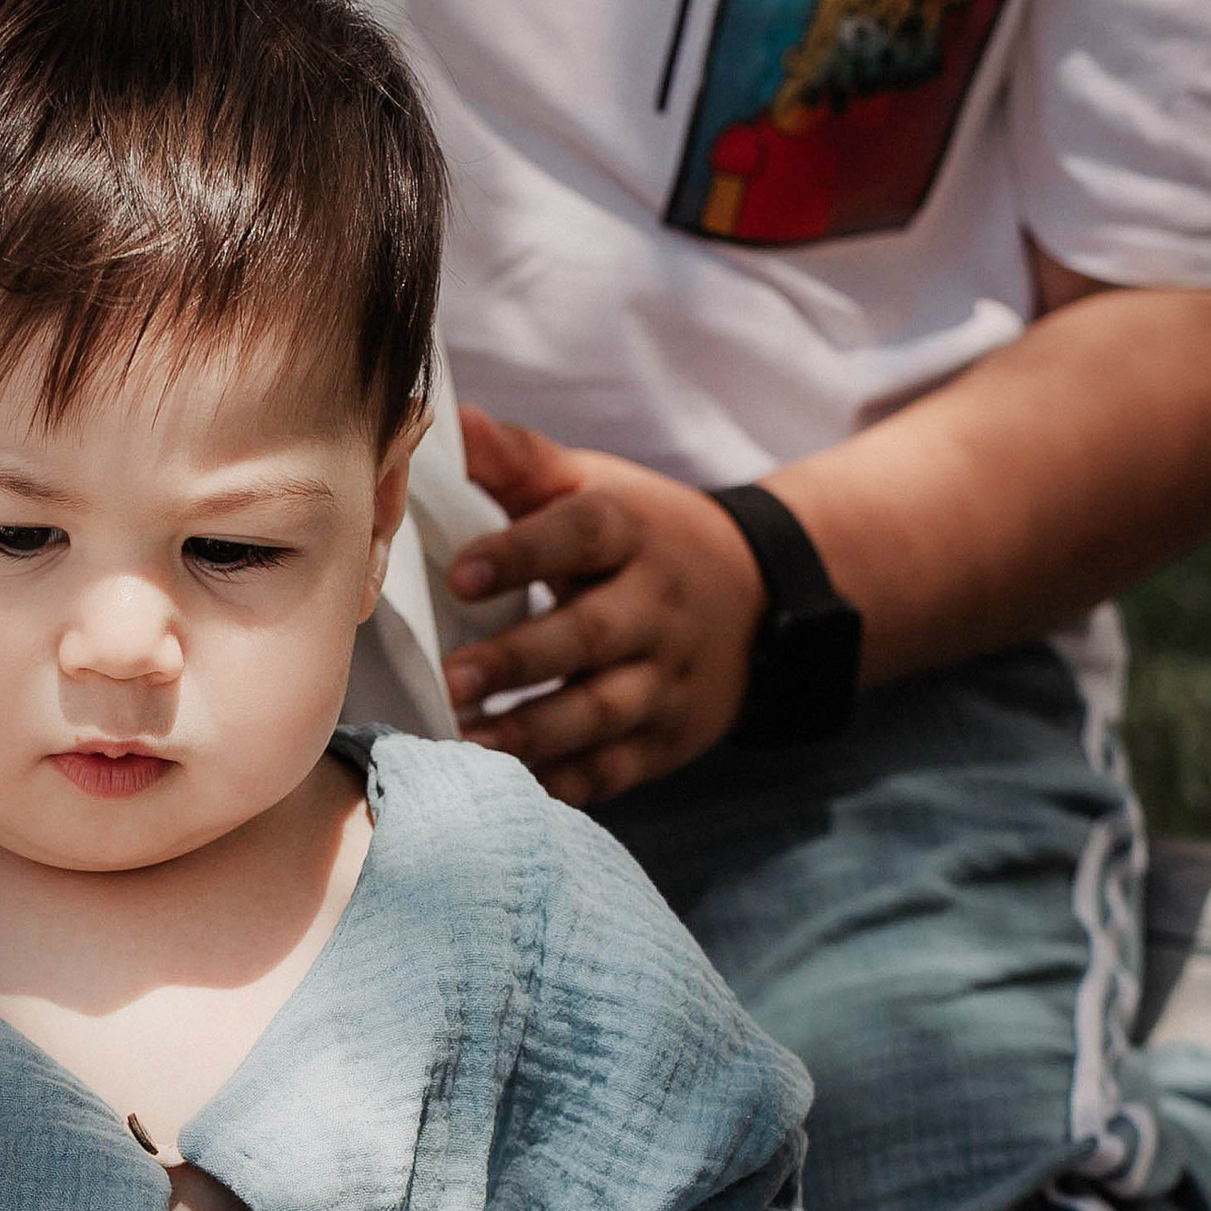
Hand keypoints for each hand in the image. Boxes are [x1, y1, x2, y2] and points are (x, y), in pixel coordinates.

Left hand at [443, 406, 764, 804]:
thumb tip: (452, 423)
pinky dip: (565, 784)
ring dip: (534, 733)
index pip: (580, 535)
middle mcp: (656, 608)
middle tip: (451, 679)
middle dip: (520, 660)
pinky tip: (510, 788)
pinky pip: (615, 770)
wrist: (759, 601)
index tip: (460, 575)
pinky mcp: (666, 740)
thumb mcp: (594, 487)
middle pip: (591, 635)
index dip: (521, 553)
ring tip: (467, 742)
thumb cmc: (641, 538)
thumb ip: (521, 462)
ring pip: (602, 712)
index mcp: (631, 534)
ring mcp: (666, 680)